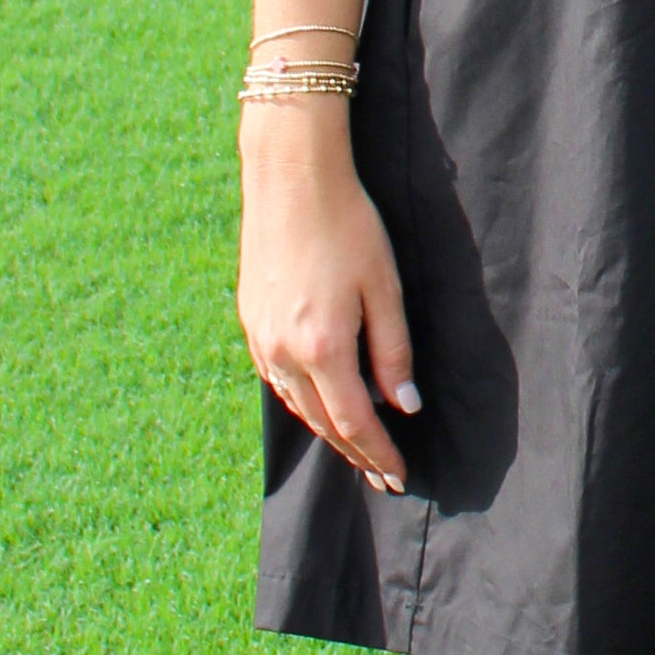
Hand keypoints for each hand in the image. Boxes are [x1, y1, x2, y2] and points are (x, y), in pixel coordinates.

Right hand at [238, 111, 421, 488]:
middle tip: (380, 476)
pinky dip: (301, 401)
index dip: (378, 454)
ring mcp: (260, 338)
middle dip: (354, 453)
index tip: (398, 476)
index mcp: (322, 347)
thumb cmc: (348, 225)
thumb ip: (393, 351)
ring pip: (295, 405)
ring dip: (327, 431)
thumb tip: (404, 404)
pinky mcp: (249, 321)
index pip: (354, 423)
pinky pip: (276, 380)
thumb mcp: (385, 287)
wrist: (289, 178)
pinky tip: (318, 402)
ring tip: (354, 448)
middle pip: (321, 423)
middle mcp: (284, 352)